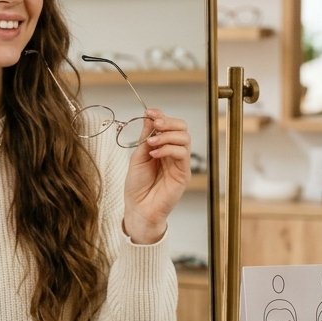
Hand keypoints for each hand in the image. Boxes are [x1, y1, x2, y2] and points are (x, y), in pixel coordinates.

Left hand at [122, 109, 190, 243]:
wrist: (138, 209)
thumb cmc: (137, 186)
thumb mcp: (138, 156)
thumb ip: (146, 137)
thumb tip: (150, 117)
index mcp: (162, 147)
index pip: (169, 125)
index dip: (161, 115)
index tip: (149, 112)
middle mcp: (173, 153)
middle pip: (182, 128)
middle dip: (169, 122)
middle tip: (155, 123)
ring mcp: (180, 163)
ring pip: (185, 138)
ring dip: (167, 136)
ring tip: (151, 142)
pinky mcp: (183, 174)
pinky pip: (182, 154)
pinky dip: (168, 149)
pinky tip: (155, 154)